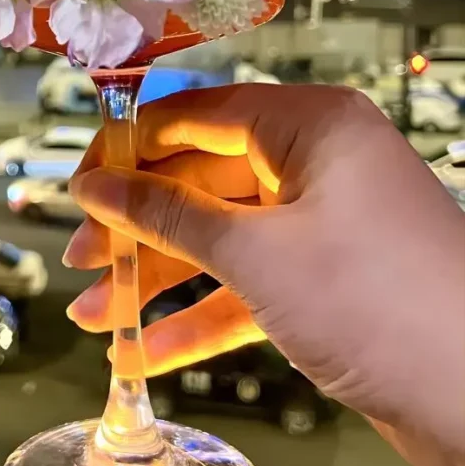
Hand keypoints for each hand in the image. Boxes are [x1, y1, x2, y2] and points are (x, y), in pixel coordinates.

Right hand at [66, 84, 464, 465]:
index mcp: (311, 127)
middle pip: (199, 183)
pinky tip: (147, 349)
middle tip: (83, 257)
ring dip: (156, 279)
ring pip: (217, 240)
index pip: (195, 116)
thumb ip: (166, 216)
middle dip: (135, 228)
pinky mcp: (325, 283)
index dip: (129, 148)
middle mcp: (317, 166)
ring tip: (98, 315)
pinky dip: (198, 314)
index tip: (80, 180)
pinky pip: (245, 286)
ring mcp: (322, 226)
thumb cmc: (384, 304)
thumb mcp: (255, 253)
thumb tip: (96, 186)